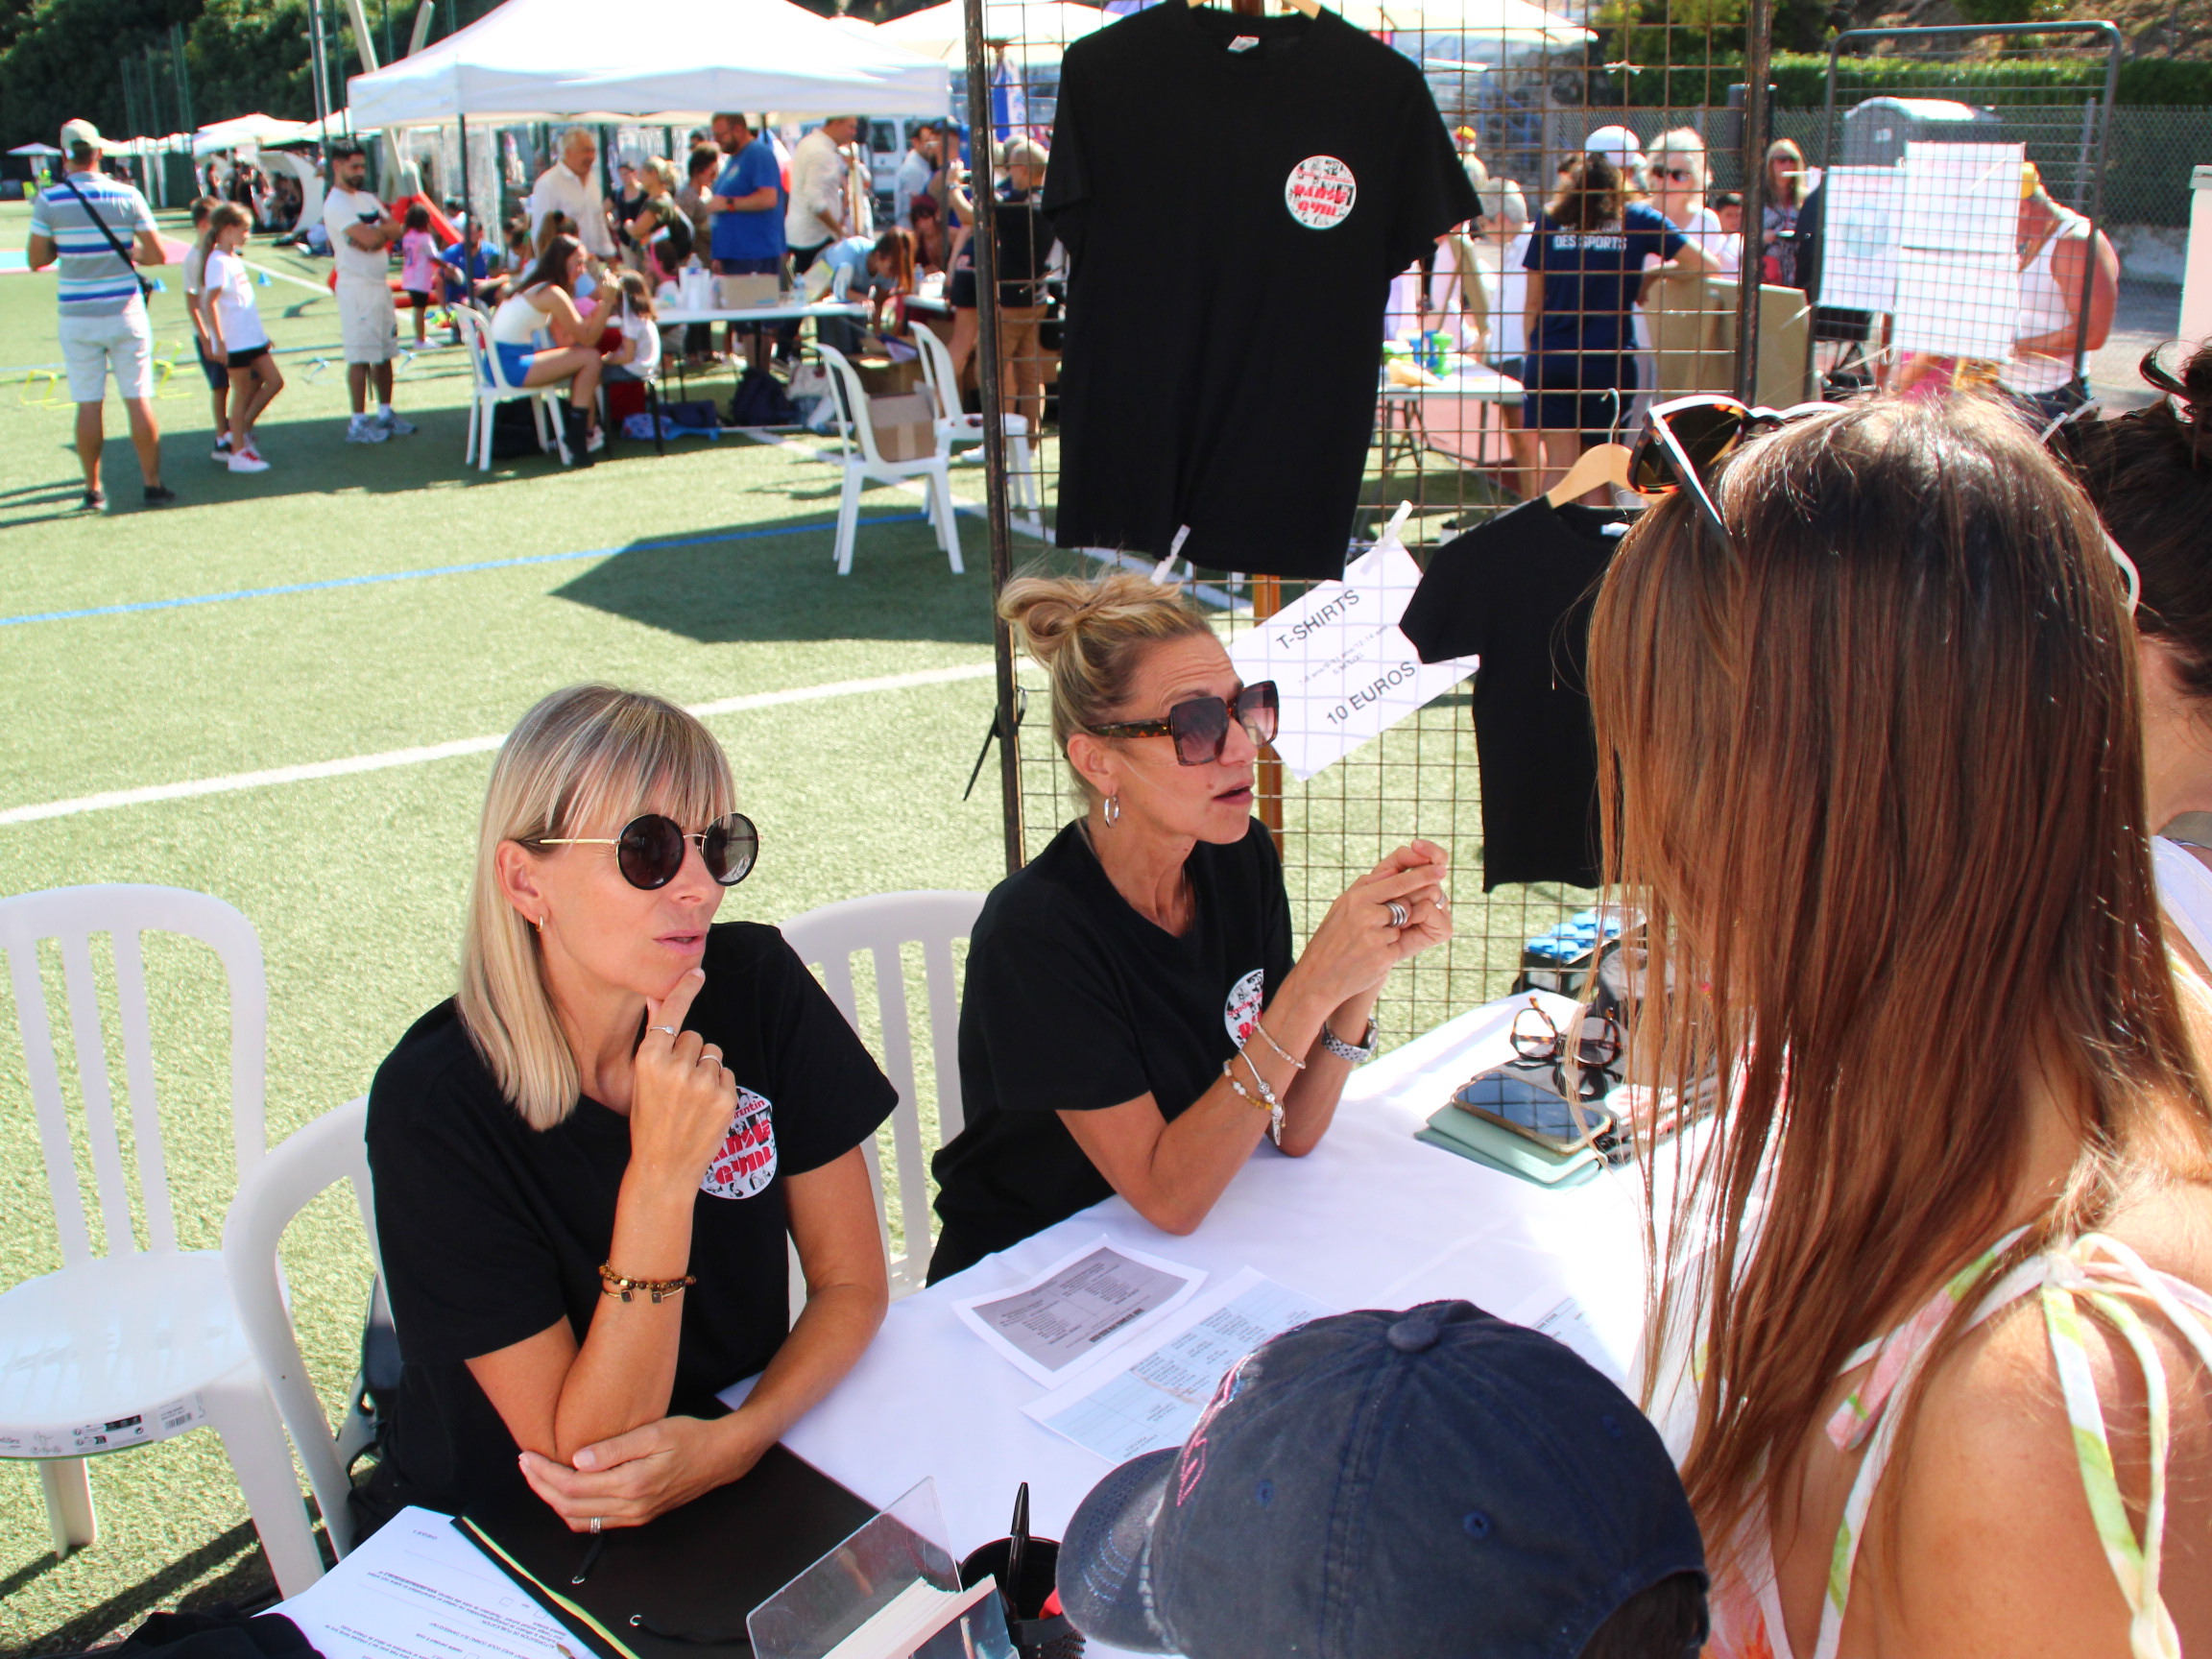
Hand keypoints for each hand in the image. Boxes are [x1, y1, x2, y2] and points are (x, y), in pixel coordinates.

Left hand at [518, 1414, 763, 1530]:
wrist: (720, 1457)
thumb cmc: (690, 1437)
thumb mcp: (654, 1432)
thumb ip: (615, 1448)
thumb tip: (577, 1459)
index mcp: (632, 1485)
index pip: (573, 1486)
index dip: (544, 1473)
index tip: (527, 1455)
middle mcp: (631, 1507)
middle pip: (570, 1507)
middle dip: (541, 1486)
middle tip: (525, 1463)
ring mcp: (635, 1516)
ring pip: (580, 1519)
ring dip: (553, 1500)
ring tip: (539, 1476)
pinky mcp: (638, 1516)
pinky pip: (596, 1523)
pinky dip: (573, 1510)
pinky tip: (567, 1490)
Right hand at [626, 969, 737, 1188]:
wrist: (663, 1168)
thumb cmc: (649, 1120)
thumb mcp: (642, 1080)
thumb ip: (655, 1040)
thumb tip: (658, 999)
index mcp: (648, 1059)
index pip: (672, 1014)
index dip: (684, 990)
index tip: (697, 971)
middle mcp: (676, 1067)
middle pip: (695, 1036)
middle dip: (689, 1054)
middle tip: (677, 1085)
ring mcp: (703, 1083)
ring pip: (713, 1054)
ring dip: (706, 1069)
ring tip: (691, 1098)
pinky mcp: (725, 1097)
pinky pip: (727, 1073)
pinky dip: (719, 1086)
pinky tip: (704, 1108)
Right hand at [1294, 841, 1450, 1006]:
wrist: (1318, 977)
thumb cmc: (1332, 939)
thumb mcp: (1343, 906)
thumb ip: (1368, 888)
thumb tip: (1395, 871)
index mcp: (1356, 897)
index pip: (1398, 881)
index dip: (1422, 875)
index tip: (1441, 869)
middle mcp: (1365, 914)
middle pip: (1406, 904)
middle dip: (1405, 911)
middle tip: (1394, 916)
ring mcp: (1374, 936)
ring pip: (1402, 927)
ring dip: (1390, 935)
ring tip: (1365, 944)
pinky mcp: (1382, 957)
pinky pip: (1397, 947)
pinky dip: (1386, 951)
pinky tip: (1367, 957)